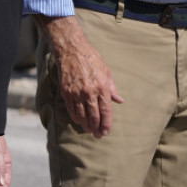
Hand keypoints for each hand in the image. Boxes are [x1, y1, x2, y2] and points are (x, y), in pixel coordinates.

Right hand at [41, 15, 123, 137]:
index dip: (106, 124)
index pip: (106, 111)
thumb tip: (120, 101)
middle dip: (97, 128)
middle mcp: (90, 91)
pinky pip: (71, 109)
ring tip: (89, 130)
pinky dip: (76, 117)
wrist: (72, 50)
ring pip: (82, 115)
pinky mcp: (67, 92)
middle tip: (98, 135)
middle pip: (94, 116)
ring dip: (86, 125)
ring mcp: (77, 93)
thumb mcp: (106, 71)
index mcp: (102, 86)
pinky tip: (79, 121)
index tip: (106, 132)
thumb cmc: (92, 59)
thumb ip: (112, 88)